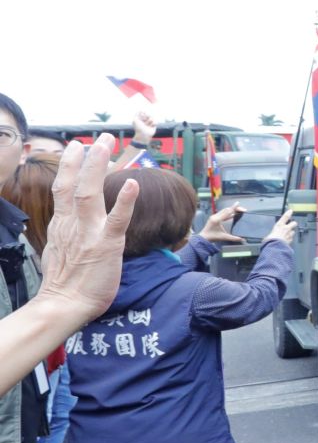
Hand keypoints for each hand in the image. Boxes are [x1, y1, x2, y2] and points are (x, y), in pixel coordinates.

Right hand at [37, 141, 138, 322]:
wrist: (64, 305)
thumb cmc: (66, 283)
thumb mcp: (59, 250)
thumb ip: (68, 232)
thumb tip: (71, 225)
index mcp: (63, 224)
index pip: (64, 188)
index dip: (70, 166)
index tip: (75, 146)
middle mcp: (73, 224)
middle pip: (76, 184)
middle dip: (87, 158)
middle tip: (100, 137)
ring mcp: (89, 233)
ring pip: (90, 194)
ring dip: (98, 167)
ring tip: (105, 145)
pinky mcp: (106, 245)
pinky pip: (116, 220)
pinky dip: (124, 201)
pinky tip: (132, 184)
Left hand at [132, 110, 156, 143]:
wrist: (143, 135)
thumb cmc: (138, 128)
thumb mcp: (135, 120)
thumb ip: (137, 114)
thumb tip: (141, 110)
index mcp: (140, 118)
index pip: (143, 112)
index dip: (143, 114)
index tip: (141, 116)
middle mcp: (144, 120)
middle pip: (148, 114)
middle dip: (146, 117)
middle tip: (144, 121)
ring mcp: (149, 122)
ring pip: (152, 117)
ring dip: (149, 121)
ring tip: (147, 125)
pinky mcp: (153, 125)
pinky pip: (156, 121)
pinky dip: (153, 124)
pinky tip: (151, 126)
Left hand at [200, 205, 244, 242]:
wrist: (203, 238)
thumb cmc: (213, 237)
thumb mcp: (224, 237)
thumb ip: (233, 238)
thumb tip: (242, 239)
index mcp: (217, 220)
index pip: (227, 212)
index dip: (233, 207)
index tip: (238, 203)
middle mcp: (215, 216)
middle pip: (226, 210)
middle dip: (234, 209)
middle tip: (242, 209)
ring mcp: (214, 217)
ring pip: (224, 211)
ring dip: (231, 210)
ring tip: (238, 211)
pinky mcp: (213, 218)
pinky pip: (222, 214)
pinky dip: (227, 213)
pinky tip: (232, 215)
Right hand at [266, 211, 298, 245]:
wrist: (275, 247)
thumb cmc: (270, 241)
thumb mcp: (268, 235)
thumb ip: (271, 235)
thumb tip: (269, 237)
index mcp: (279, 225)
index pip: (285, 217)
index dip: (288, 213)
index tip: (290, 211)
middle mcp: (286, 229)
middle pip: (293, 223)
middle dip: (293, 224)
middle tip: (291, 224)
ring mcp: (289, 235)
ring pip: (293, 232)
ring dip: (291, 233)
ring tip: (287, 235)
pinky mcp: (290, 240)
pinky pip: (291, 239)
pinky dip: (289, 239)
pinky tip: (286, 241)